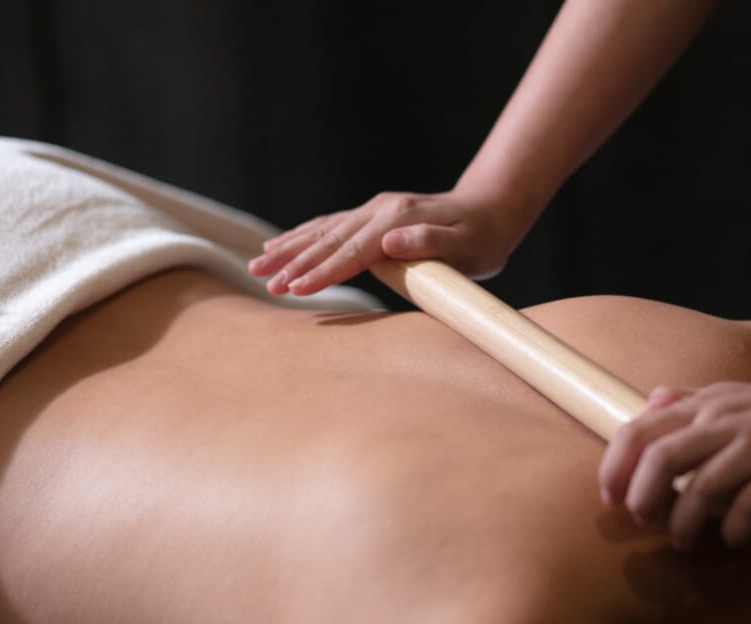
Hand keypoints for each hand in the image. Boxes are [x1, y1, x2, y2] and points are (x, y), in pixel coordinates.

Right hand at [248, 191, 523, 295]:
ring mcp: (375, 210)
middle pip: (329, 240)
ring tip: (257, 264)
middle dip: (294, 262)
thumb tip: (393, 241)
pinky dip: (303, 235)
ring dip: (290, 247)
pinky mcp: (373, 215)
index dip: (322, 271)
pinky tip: (282, 243)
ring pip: (323, 230)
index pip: (352, 251)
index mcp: (399, 219)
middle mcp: (381, 210)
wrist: (492, 209)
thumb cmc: (484, 237)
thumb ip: (432, 243)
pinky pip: (330, 225)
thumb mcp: (469, 245)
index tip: (294, 288)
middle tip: (264, 282)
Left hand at [597, 377, 750, 549]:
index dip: (614, 466)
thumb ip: (685, 400)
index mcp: (700, 406)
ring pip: (702, 486)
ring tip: (683, 540)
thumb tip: (646, 405)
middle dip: (641, 497)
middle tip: (643, 521)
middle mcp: (721, 422)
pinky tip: (733, 538)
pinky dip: (734, 527)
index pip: (638, 430)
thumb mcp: (725, 395)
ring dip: (684, 522)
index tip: (610, 497)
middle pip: (660, 458)